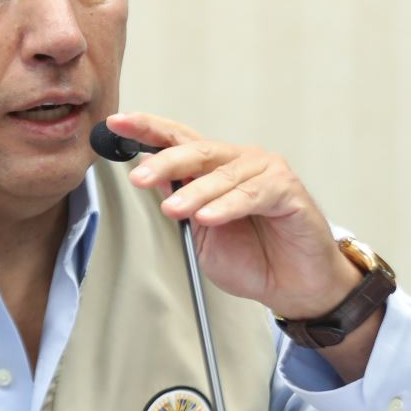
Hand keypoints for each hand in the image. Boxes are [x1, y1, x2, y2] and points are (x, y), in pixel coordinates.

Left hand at [103, 111, 358, 321]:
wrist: (294, 286)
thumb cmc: (254, 258)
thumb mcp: (202, 233)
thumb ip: (180, 203)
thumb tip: (150, 175)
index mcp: (214, 169)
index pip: (177, 139)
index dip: (146, 129)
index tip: (117, 124)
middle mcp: (239, 162)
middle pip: (196, 151)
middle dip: (164, 163)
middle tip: (140, 179)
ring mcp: (265, 171)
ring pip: (221, 175)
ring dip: (194, 193)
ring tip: (174, 211)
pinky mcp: (288, 190)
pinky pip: (252, 193)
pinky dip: (227, 205)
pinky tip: (209, 217)